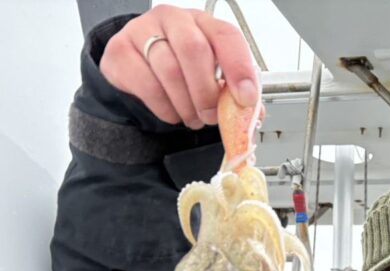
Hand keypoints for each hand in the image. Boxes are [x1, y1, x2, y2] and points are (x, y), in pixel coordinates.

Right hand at [100, 5, 258, 128]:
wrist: (138, 69)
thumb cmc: (182, 70)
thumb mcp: (212, 76)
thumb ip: (233, 92)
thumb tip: (254, 113)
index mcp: (204, 23)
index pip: (226, 36)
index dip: (239, 68)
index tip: (245, 98)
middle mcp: (173, 19)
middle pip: (194, 50)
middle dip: (207, 92)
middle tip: (211, 116)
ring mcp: (142, 31)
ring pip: (170, 70)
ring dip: (186, 105)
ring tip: (193, 118)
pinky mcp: (120, 52)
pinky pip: (147, 85)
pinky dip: (165, 108)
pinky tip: (172, 112)